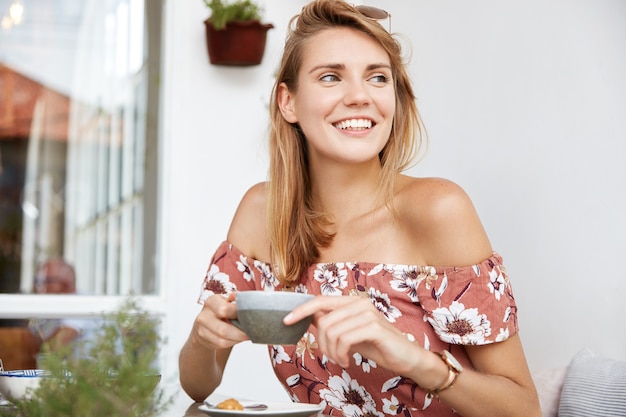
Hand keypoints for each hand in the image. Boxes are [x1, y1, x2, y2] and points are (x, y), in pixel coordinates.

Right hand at [191, 293, 247, 349]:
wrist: (205, 323)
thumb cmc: (220, 312)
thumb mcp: (227, 302)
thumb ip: (235, 300)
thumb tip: (237, 296)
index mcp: (212, 301)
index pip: (224, 309)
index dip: (239, 314)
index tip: (250, 317)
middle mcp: (204, 315)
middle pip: (223, 329)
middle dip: (240, 333)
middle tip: (251, 332)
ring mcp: (201, 329)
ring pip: (222, 340)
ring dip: (237, 339)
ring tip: (246, 336)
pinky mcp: (203, 340)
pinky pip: (220, 344)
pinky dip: (232, 343)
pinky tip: (237, 339)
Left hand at [284, 295, 425, 373]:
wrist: (406, 357)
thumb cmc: (378, 345)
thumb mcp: (349, 334)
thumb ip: (332, 323)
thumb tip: (308, 317)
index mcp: (352, 301)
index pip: (320, 301)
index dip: (301, 310)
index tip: (286, 320)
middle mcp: (359, 303)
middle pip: (323, 320)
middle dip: (320, 343)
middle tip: (330, 356)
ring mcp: (368, 313)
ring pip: (331, 331)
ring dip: (331, 352)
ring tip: (340, 359)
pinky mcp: (374, 327)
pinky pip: (344, 339)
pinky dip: (341, 354)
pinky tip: (347, 360)